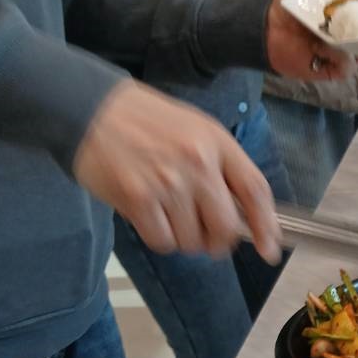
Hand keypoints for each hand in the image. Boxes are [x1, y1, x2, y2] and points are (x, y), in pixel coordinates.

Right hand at [74, 80, 279, 261]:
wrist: (89, 107)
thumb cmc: (144, 122)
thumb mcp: (194, 129)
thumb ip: (221, 167)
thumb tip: (244, 216)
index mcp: (216, 142)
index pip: (255, 190)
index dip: (265, 226)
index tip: (269, 250)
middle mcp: (197, 162)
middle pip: (226, 228)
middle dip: (217, 241)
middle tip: (204, 235)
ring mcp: (168, 182)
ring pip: (193, 240)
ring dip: (183, 237)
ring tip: (166, 212)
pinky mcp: (138, 198)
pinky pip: (163, 241)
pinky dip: (160, 238)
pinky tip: (149, 216)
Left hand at [265, 0, 357, 80]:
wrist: (267, 28)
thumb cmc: (290, 0)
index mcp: (354, 5)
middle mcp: (356, 28)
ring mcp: (348, 50)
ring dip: (349, 40)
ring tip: (327, 31)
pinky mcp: (337, 68)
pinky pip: (347, 65)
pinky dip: (335, 57)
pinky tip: (318, 49)